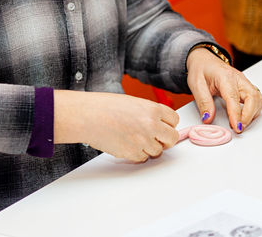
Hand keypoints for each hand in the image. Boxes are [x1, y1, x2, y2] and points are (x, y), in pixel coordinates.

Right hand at [53, 90, 178, 162]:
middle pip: (172, 138)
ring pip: (158, 151)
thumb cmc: (105, 107)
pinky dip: (137, 154)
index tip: (164, 127)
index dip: (169, 125)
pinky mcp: (133, 153)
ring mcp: (143, 140)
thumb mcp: (134, 103)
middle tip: (158, 140)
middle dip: (166, 140)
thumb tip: (159, 124)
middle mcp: (152, 125)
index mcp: (153, 109)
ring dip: (150, 148)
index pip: (174, 120)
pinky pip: (143, 158)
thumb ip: (149, 113)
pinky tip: (128, 145)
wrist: (87, 116)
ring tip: (136, 140)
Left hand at [186, 48, 261, 132]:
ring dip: (252, 113)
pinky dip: (254, 110)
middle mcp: (238, 79)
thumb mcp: (196, 85)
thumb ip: (203, 102)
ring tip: (240, 123)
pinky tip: (244, 115)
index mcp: (225, 76)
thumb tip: (208, 118)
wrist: (204, 60)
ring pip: (258, 99)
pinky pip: (257, 99)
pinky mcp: (246, 87)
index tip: (236, 127)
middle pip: (253, 97)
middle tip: (239, 128)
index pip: (234, 97)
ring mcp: (244, 82)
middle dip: (248, 116)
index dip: (236, 114)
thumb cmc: (201, 70)